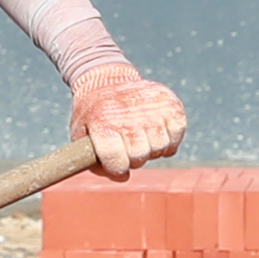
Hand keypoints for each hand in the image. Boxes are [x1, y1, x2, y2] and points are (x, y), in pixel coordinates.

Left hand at [71, 68, 186, 176]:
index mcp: (102, 123)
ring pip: (160, 147)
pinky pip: (177, 133)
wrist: (107, 79)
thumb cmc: (94, 115)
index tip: (116, 165)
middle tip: (127, 149)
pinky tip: (155, 132)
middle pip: (140, 156)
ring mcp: (152, 107)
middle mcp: (128, 115)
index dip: (117, 168)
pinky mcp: (170, 103)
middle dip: (133, 159)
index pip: (117, 161)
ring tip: (140, 138)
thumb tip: (122, 177)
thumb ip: (94, 162)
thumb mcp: (81, 135)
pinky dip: (169, 139)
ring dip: (152, 149)